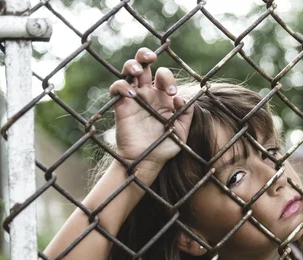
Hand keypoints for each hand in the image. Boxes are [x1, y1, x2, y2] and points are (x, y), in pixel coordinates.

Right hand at [109, 47, 193, 169]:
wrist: (147, 161)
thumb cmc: (165, 148)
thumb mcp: (182, 132)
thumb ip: (186, 114)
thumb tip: (180, 98)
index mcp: (162, 97)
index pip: (163, 76)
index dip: (168, 79)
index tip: (171, 94)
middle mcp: (148, 94)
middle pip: (144, 65)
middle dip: (146, 55)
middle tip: (151, 57)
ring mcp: (133, 98)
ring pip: (129, 71)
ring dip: (133, 65)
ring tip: (139, 72)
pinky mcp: (121, 106)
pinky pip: (116, 88)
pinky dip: (122, 86)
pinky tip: (132, 94)